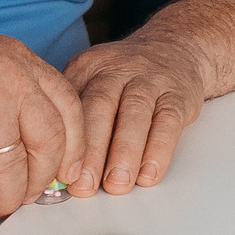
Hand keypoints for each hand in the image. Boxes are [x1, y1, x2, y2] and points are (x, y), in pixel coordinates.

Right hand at [0, 25, 84, 222]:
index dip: (74, 147)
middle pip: (48, 142)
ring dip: (4, 199)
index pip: (69, 107)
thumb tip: (43, 149)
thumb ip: (17, 94)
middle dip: (40, 180)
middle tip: (26, 198)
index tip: (69, 173)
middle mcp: (9, 78)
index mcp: (20, 61)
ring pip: (12, 168)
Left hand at [60, 32, 210, 195]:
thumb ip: (74, 119)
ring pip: (135, 114)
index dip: (64, 142)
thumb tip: (55, 168)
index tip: (60, 175)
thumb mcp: (92, 82)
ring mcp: (150, 80)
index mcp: (87, 68)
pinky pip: (168, 122)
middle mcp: (117, 70)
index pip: (70, 106)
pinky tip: (148, 174)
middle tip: (85, 185)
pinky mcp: (178, 94)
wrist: (174, 49)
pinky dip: (158, 150)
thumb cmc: (125, 80)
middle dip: (91, 150)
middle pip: (100, 107)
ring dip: (124, 153)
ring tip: (116, 184)